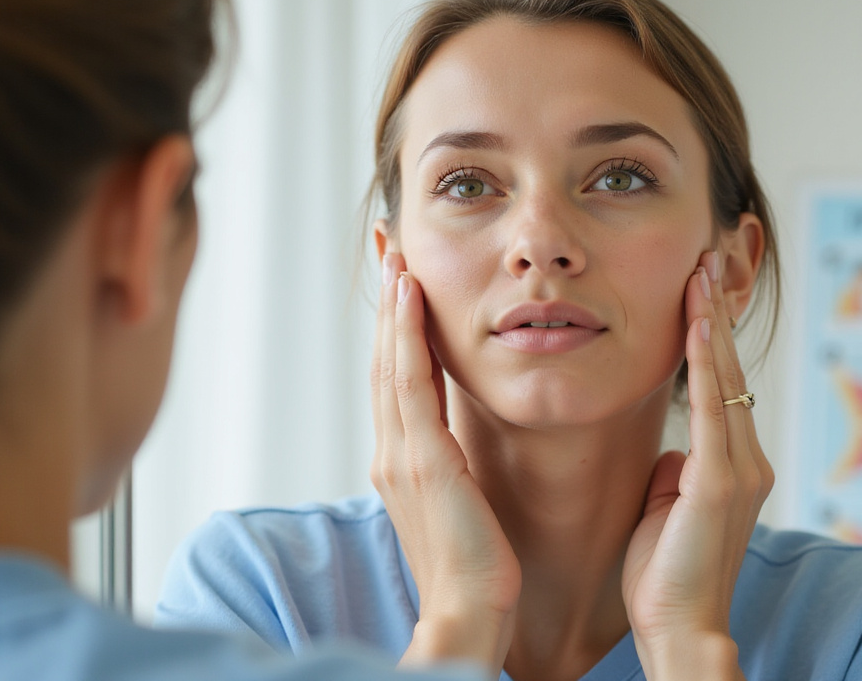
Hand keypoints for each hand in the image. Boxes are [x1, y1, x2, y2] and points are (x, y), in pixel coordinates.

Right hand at [370, 253, 520, 673]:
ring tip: (396, 255)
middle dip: (388, 301)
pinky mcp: (422, 462)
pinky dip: (406, 336)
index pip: (396, 377)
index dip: (397, 326)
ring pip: (392, 362)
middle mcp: (393, 452)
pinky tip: (410, 296)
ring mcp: (401, 455)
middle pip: (385, 359)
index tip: (400, 278)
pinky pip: (410, 385)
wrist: (467, 616)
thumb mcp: (462, 505)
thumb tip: (463, 445)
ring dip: (394, 305)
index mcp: (404, 461)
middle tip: (387, 245)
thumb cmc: (475, 570)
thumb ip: (454, 469)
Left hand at [621, 251, 773, 680]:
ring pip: (726, 379)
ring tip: (701, 273)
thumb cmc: (666, 576)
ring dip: (710, 323)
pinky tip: (696, 324)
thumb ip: (676, 473)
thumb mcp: (669, 509)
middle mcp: (747, 459)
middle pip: (729, 370)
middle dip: (714, 313)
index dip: (709, 336)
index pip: (722, 385)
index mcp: (734, 465)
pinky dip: (704, 362)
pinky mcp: (721, 481)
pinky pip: (713, 408)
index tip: (696, 290)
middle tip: (704, 259)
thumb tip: (671, 452)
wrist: (679, 628)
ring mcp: (740, 468)